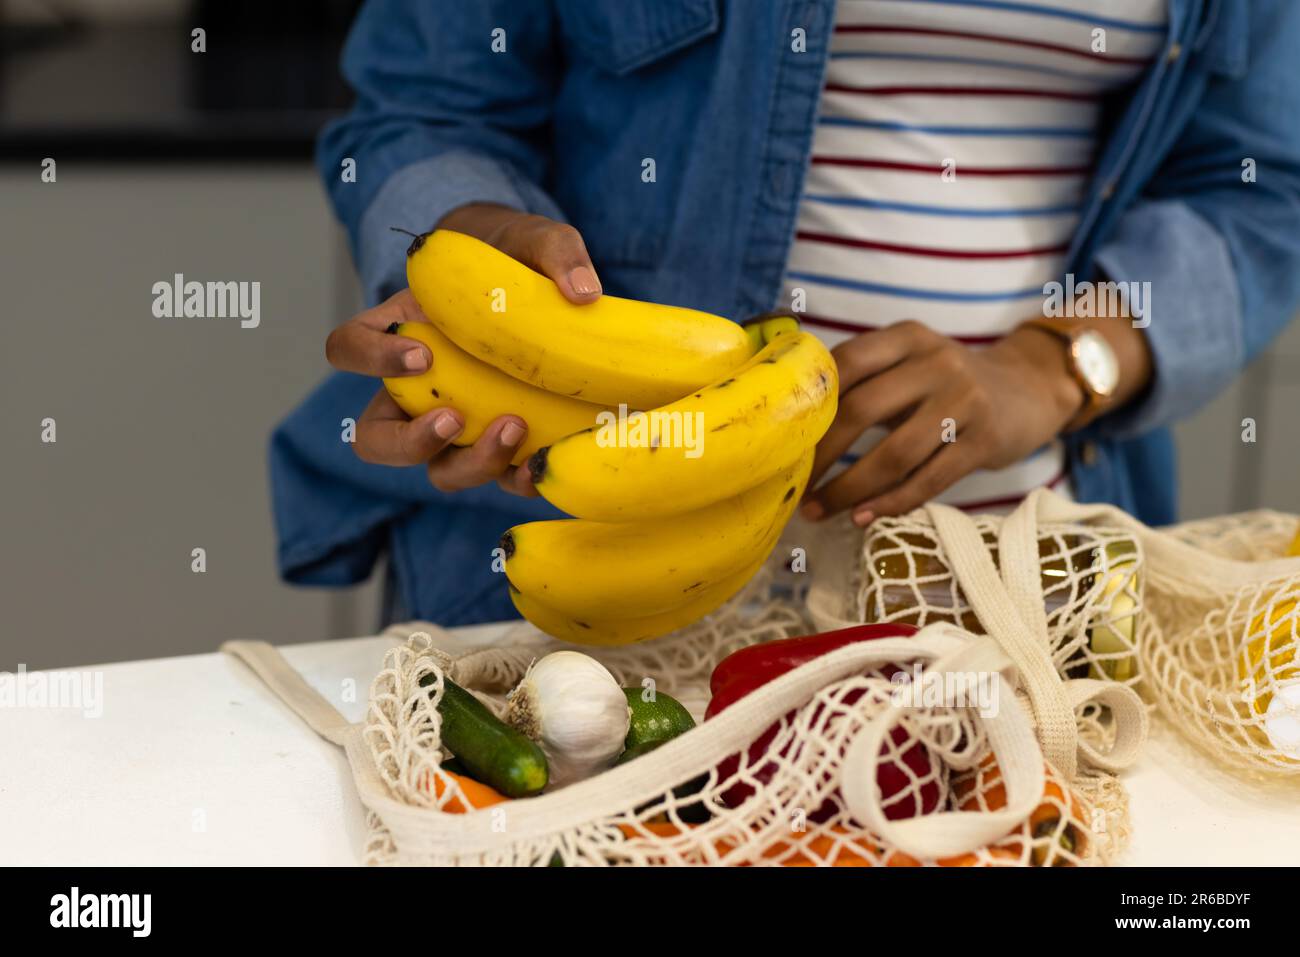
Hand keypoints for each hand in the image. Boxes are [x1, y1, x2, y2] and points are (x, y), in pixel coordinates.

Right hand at [324, 204, 600, 495]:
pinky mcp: (501, 446)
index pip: (348, 347)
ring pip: (438, 470)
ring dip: (470, 464)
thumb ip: (556, 251)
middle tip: (454, 418)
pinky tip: (542, 466)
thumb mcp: (538, 239)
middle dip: (409, 442)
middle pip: (376, 438)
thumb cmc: (523, 262)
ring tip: (514, 429)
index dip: (370, 358)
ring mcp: (459, 425)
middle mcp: (418, 390)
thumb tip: (584, 293)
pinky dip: (515, 481)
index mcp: (401, 332)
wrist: (554, 296)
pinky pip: (496, 479)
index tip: (422, 353)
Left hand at [801, 320, 1084, 524]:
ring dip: (849, 489)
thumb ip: (864, 380)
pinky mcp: (984, 441)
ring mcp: (964, 400)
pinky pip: (928, 479)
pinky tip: (862, 516)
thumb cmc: (947, 385)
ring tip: (819, 510)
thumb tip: (793, 424)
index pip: (844, 364)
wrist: (1031, 389)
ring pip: (893, 454)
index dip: (809, 405)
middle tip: (794, 486)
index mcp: (906, 337)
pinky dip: (889, 502)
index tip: (782, 440)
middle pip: (861, 410)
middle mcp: (935, 362)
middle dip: (820, 455)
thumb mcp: (911, 363)